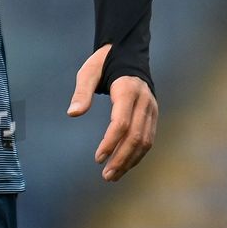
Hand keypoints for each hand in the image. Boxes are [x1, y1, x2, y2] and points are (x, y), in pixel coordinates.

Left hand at [66, 44, 156, 180]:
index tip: (98, 158)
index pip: (122, 122)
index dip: (110, 142)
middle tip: (106, 175)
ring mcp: (151, 108)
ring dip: (130, 161)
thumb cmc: (104, 62)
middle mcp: (144, 101)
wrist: (128, 52)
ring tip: (113, 175)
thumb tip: (72, 114)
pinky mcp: (153, 114)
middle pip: (136, 136)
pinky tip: (124, 164)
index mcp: (128, 90)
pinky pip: (149, 138)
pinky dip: (138, 154)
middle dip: (121, 158)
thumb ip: (82, 92)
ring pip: (145, 141)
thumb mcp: (88, 71)